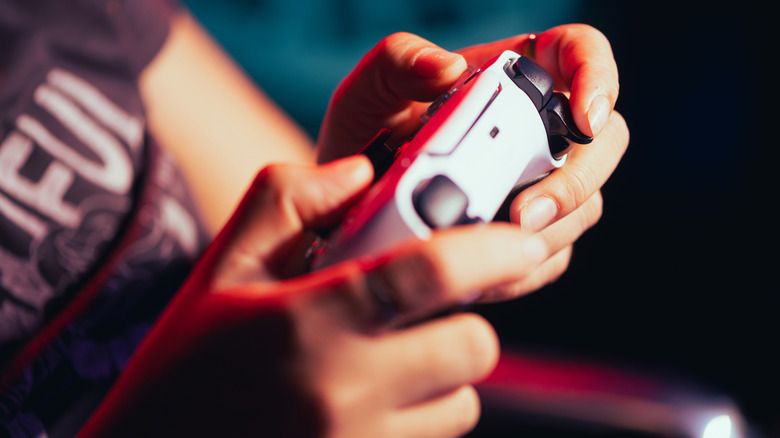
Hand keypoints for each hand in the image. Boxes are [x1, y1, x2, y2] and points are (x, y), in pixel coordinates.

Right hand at [81, 157, 553, 437]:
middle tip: (426, 312)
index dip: (489, 250)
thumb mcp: (222, 269)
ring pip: (460, 404)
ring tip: (390, 363)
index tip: (519, 241)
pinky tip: (373, 402)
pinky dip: (421, 416)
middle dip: (464, 322)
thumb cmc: (187, 361)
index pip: (427, 274)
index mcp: (307, 321)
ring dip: (444, 377)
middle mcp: (341, 389)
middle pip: (471, 348)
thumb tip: (359, 171)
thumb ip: (287, 203)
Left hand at [317, 26, 628, 299]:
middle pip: (605, 141)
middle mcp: (537, 128)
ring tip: (486, 249)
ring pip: (587, 205)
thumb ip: (398, 62)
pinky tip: (482, 278)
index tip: (585, 118)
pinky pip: (553, 255)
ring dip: (548, 233)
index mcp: (510, 77)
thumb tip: (448, 66)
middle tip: (521, 214)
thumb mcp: (368, 93)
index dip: (597, 76)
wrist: (350, 210)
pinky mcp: (529, 233)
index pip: (579, 52)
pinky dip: (523, 271)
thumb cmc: (366, 139)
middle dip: (576, 182)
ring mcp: (540, 184)